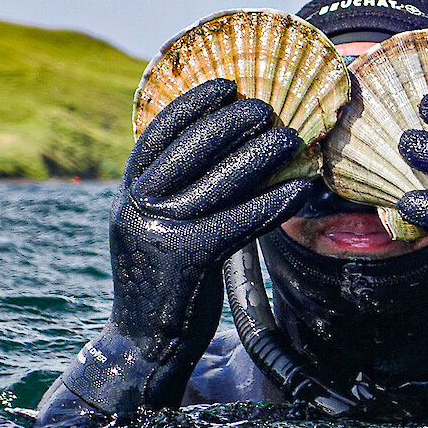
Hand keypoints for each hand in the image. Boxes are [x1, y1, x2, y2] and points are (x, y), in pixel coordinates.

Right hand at [55, 78, 312, 417]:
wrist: (143, 342)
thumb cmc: (164, 274)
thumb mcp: (156, 222)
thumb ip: (177, 186)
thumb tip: (232, 142)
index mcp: (127, 191)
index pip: (158, 133)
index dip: (194, 104)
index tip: (227, 84)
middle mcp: (136, 206)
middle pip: (191, 149)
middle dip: (233, 123)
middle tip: (267, 108)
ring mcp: (158, 232)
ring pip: (220, 182)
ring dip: (262, 157)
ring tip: (293, 139)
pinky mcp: (186, 260)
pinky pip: (240, 221)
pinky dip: (273, 203)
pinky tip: (300, 189)